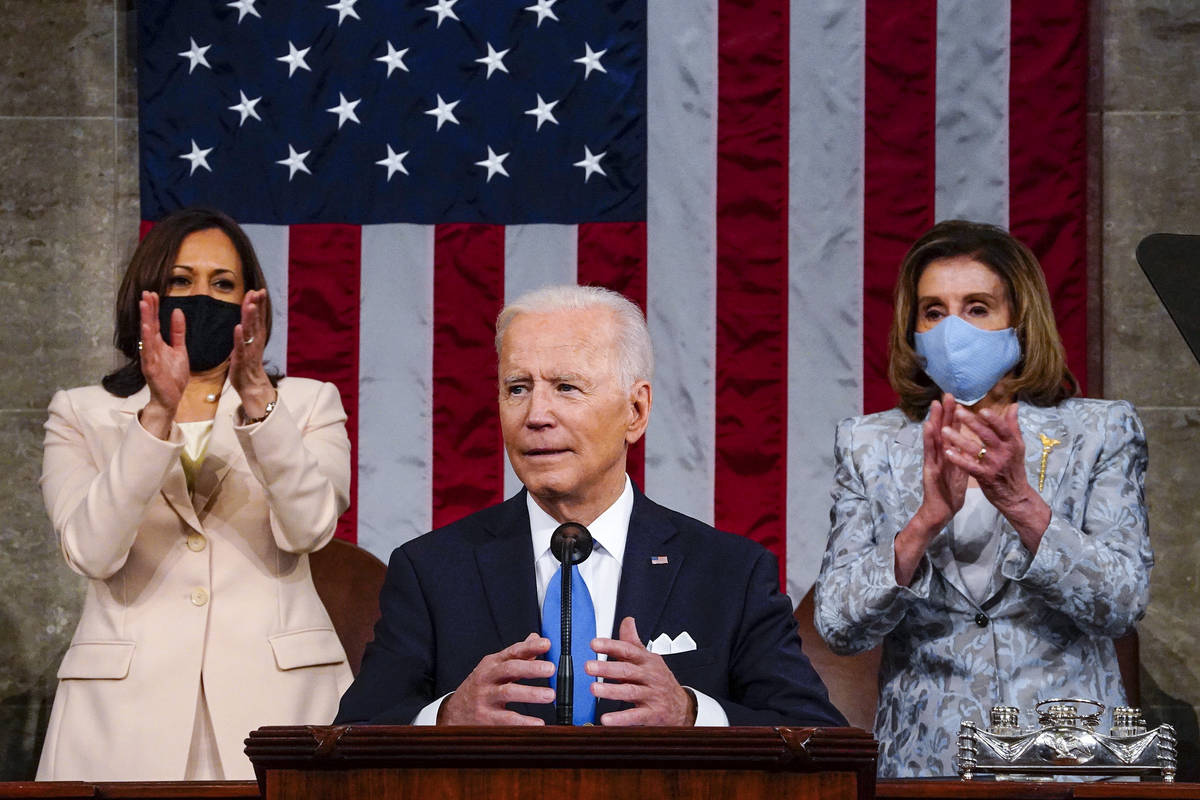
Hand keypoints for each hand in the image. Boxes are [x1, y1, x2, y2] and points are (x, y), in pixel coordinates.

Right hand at [138, 291, 188, 438]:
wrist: (172, 398)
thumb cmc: (174, 375)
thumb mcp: (180, 350)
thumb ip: (178, 332)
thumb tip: (177, 312)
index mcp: (158, 344)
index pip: (155, 322)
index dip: (154, 308)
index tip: (153, 293)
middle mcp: (151, 348)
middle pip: (149, 325)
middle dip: (148, 309)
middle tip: (146, 293)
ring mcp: (150, 358)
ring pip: (147, 336)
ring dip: (145, 320)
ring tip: (144, 305)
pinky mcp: (151, 369)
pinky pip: (148, 353)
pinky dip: (147, 340)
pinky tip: (146, 329)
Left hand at [229, 289, 274, 417]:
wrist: (252, 386)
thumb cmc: (248, 364)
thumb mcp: (250, 344)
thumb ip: (250, 330)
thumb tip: (248, 316)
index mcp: (256, 337)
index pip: (259, 317)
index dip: (259, 304)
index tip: (259, 290)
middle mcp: (255, 341)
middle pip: (256, 320)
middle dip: (256, 305)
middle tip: (257, 292)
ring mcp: (249, 350)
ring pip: (250, 331)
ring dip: (250, 318)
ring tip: (250, 305)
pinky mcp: (242, 359)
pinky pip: (240, 347)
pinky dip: (239, 337)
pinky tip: (238, 327)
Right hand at [437, 633, 555, 724]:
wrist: (454, 712)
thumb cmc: (480, 687)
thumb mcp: (495, 667)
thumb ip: (516, 655)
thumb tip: (535, 637)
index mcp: (493, 663)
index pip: (513, 651)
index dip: (530, 647)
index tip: (547, 643)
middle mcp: (487, 677)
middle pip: (509, 669)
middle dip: (531, 667)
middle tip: (550, 668)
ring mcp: (484, 697)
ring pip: (507, 692)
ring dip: (530, 693)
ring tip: (549, 695)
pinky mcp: (484, 717)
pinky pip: (506, 719)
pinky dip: (523, 722)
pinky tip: (538, 723)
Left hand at [588, 617, 695, 725]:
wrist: (682, 706)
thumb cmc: (660, 681)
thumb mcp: (648, 659)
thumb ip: (633, 642)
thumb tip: (627, 621)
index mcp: (647, 661)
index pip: (628, 650)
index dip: (611, 646)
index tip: (594, 644)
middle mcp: (649, 676)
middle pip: (627, 670)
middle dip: (607, 667)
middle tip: (588, 666)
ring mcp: (652, 695)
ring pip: (630, 692)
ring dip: (611, 690)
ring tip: (593, 689)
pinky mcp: (653, 714)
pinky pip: (636, 716)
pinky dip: (620, 719)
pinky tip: (606, 719)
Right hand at [894, 395, 967, 584]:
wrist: (941, 510)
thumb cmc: (950, 491)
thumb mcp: (961, 470)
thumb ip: (964, 455)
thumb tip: (972, 442)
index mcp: (948, 454)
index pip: (951, 431)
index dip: (953, 415)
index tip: (956, 399)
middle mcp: (939, 455)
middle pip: (941, 430)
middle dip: (944, 412)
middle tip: (946, 394)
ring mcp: (933, 461)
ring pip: (934, 438)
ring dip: (934, 420)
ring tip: (936, 405)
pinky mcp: (930, 470)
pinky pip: (930, 453)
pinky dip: (929, 439)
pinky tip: (929, 427)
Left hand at [942, 403, 1050, 549]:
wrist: (1015, 496)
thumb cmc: (1014, 467)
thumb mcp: (1017, 446)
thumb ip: (1013, 426)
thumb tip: (1013, 405)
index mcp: (1012, 443)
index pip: (1002, 428)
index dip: (992, 419)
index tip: (980, 410)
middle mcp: (1004, 453)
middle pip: (987, 435)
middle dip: (971, 423)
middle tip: (956, 412)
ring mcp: (993, 465)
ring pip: (975, 450)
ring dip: (958, 439)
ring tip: (944, 430)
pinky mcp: (984, 477)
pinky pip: (969, 466)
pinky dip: (958, 459)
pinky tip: (947, 452)